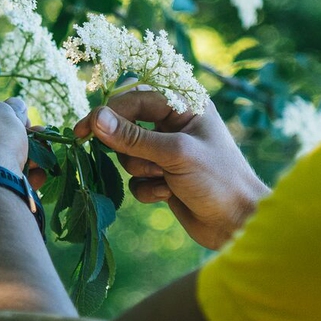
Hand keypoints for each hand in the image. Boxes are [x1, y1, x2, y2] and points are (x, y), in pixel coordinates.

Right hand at [74, 89, 268, 248]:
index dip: (109, 112)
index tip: (84, 130)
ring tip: (165, 179)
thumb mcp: (175, 154)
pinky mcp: (162, 177)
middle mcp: (175, 124)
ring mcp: (167, 152)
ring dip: (141, 169)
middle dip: (128, 146)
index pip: (136, 97)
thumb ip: (133, 137)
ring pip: (128, 154)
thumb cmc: (217, 180)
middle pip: (128, 124)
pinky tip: (169, 195)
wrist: (236, 223)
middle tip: (128, 157)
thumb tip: (96, 118)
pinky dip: (147, 188)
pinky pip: (135, 177)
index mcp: (186, 105)